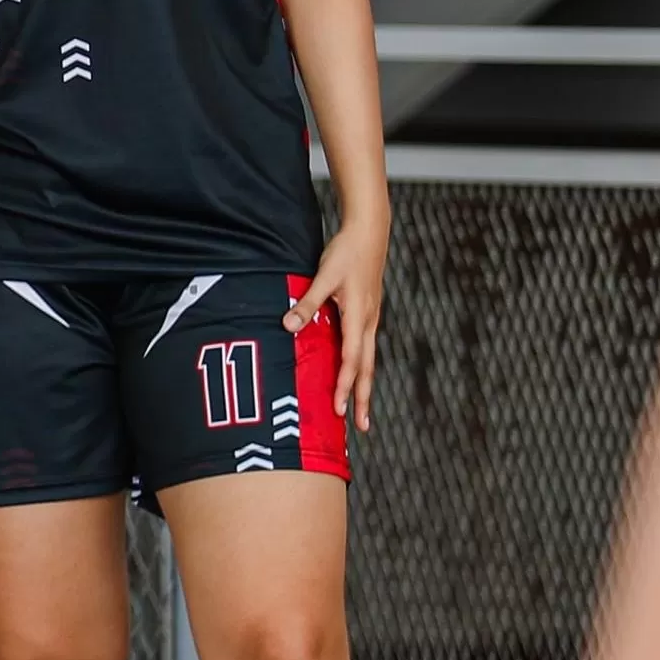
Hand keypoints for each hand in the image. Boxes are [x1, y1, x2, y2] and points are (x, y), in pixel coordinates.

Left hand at [287, 213, 389, 430]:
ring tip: (360, 412)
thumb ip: (307, 302)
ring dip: (363, 386)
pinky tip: (353, 377)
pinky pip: (364, 348)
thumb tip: (288, 326)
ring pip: (368, 360)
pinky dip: (360, 368)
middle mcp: (369, 322)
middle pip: (366, 368)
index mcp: (359, 316)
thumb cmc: (347, 253)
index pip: (352, 359)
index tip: (339, 408)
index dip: (345, 385)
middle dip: (362, 398)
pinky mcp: (367, 314)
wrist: (370, 232)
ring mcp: (371, 319)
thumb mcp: (324, 275)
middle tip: (360, 426)